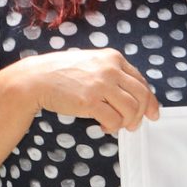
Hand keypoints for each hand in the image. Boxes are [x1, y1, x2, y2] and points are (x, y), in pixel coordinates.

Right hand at [15, 49, 160, 134]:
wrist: (35, 79)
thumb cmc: (62, 73)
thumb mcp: (92, 63)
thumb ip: (112, 74)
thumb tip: (133, 96)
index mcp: (113, 58)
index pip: (141, 82)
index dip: (150, 101)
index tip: (152, 114)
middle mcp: (110, 69)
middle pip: (142, 96)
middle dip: (142, 115)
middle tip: (133, 125)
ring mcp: (101, 85)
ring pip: (132, 110)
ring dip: (127, 122)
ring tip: (116, 125)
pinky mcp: (90, 101)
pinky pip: (114, 120)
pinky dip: (113, 127)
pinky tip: (103, 127)